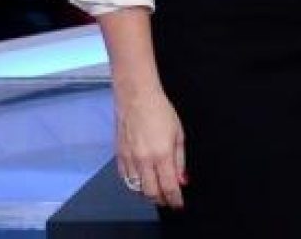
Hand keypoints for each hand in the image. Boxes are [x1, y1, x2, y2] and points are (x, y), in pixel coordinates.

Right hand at [117, 88, 186, 208]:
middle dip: (162, 200)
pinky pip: (126, 179)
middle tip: (168, 199)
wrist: (136, 97)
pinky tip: (142, 180)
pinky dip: (135, 184)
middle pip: (151, 193)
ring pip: (137, 189)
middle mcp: (144, 160)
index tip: (178, 203)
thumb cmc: (159, 110)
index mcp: (162, 154)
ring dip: (148, 193)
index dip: (175, 200)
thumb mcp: (178, 133)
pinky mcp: (119, 156)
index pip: (169, 187)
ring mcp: (129, 159)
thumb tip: (181, 179)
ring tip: (156, 190)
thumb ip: (180, 160)